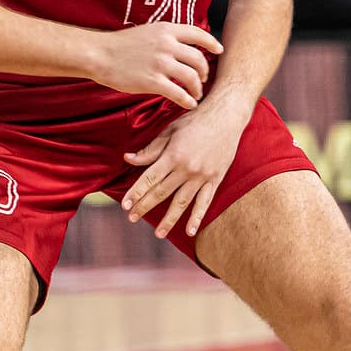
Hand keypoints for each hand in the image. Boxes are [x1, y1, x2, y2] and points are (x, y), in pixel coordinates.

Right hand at [90, 22, 222, 109]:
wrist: (100, 54)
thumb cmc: (122, 44)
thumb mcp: (148, 32)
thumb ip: (167, 37)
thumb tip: (184, 47)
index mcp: (166, 30)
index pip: (198, 34)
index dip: (212, 42)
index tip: (219, 50)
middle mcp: (167, 45)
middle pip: (198, 59)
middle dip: (204, 72)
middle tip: (202, 80)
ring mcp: (160, 63)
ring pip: (192, 77)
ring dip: (197, 88)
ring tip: (195, 94)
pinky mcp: (152, 81)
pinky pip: (179, 93)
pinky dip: (187, 100)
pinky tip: (189, 104)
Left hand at [119, 98, 247, 239]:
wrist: (226, 116)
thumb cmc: (195, 120)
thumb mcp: (170, 131)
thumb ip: (150, 149)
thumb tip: (128, 159)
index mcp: (173, 155)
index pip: (149, 178)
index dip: (136, 193)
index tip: (125, 205)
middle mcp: (186, 169)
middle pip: (162, 192)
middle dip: (145, 206)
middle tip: (132, 218)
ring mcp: (202, 176)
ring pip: (182, 202)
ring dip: (169, 219)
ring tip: (158, 234)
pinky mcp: (215, 179)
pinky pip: (204, 202)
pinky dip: (197, 217)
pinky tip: (190, 231)